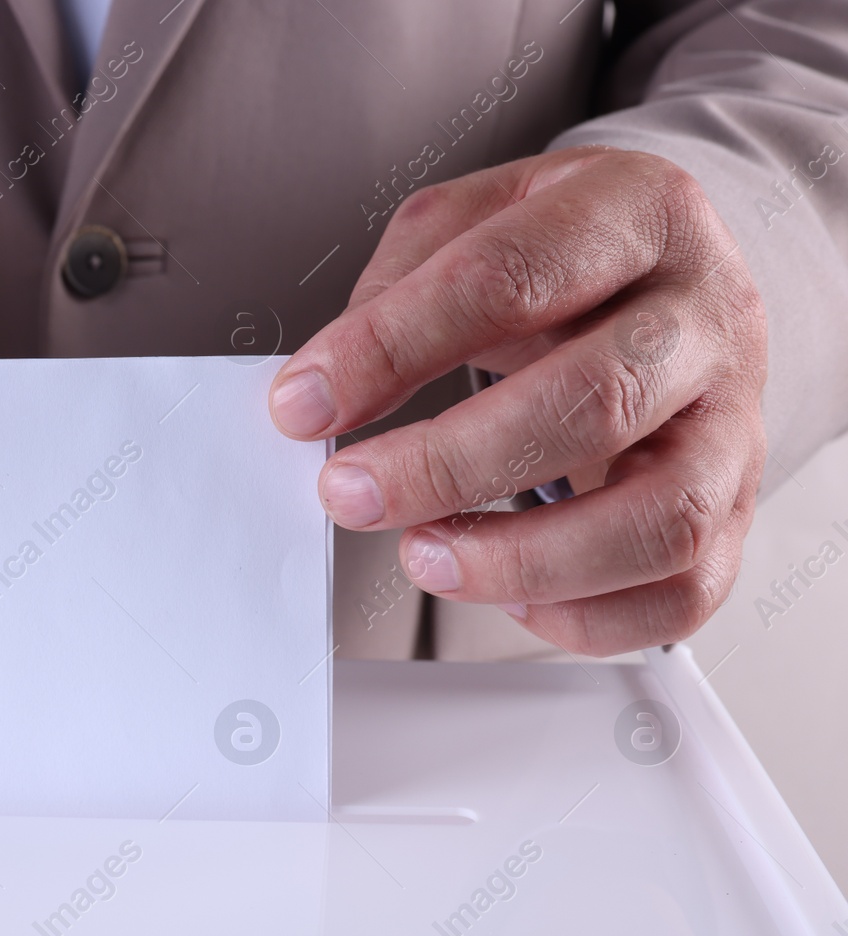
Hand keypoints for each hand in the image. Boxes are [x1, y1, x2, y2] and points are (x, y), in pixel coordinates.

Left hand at [270, 147, 766, 655]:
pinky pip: (683, 592)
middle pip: (595, 403)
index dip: (391, 348)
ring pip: (659, 518)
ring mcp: (734, 424)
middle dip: (448, 464)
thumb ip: (394, 289)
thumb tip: (325, 389)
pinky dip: (585, 617)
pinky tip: (508, 593)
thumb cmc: (566, 258)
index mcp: (637, 214)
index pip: (510, 278)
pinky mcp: (736, 511)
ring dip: (522, 559)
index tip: (303, 402)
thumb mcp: (473, 219)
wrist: (676, 278)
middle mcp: (704, 319)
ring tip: (424, 555)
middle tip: (351, 491)